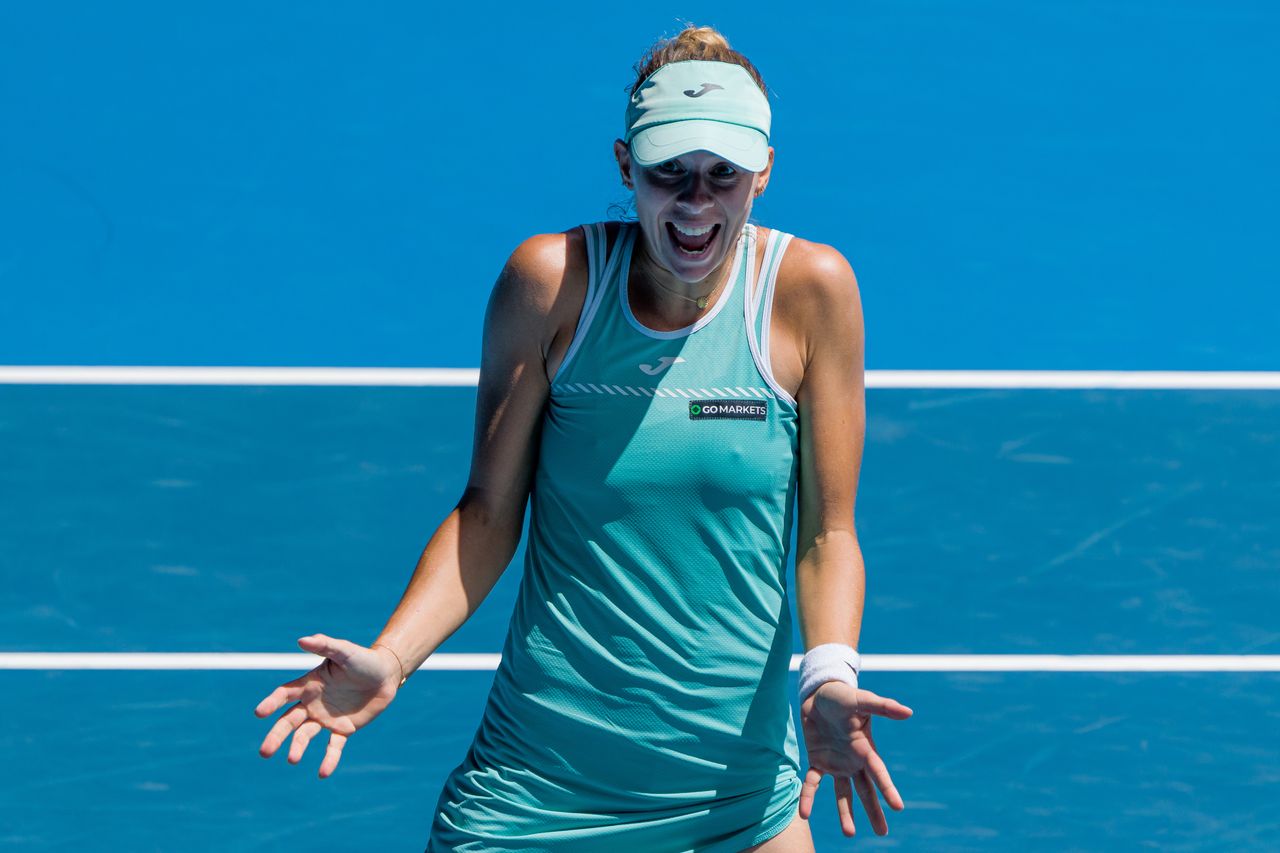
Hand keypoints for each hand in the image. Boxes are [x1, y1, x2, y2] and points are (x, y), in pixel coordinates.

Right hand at [254, 633, 403, 777]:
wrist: (386, 674)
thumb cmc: (363, 659)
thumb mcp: (345, 650)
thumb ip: (325, 645)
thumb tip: (301, 640)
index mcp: (309, 684)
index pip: (284, 694)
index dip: (271, 703)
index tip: (259, 713)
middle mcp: (313, 703)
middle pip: (289, 721)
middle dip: (276, 735)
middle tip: (265, 752)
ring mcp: (326, 718)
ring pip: (305, 735)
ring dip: (297, 747)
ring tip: (293, 759)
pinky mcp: (343, 729)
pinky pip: (333, 746)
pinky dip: (328, 759)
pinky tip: (323, 773)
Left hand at [798, 682, 912, 837]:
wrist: (819, 693)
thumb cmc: (843, 696)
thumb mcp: (862, 699)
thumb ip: (883, 706)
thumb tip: (908, 712)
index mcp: (865, 748)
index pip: (878, 772)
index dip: (887, 788)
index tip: (898, 807)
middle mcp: (853, 760)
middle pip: (866, 790)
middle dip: (874, 810)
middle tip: (882, 832)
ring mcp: (836, 763)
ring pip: (843, 793)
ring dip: (845, 812)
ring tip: (848, 833)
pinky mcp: (817, 761)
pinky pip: (813, 783)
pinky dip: (808, 797)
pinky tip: (804, 813)